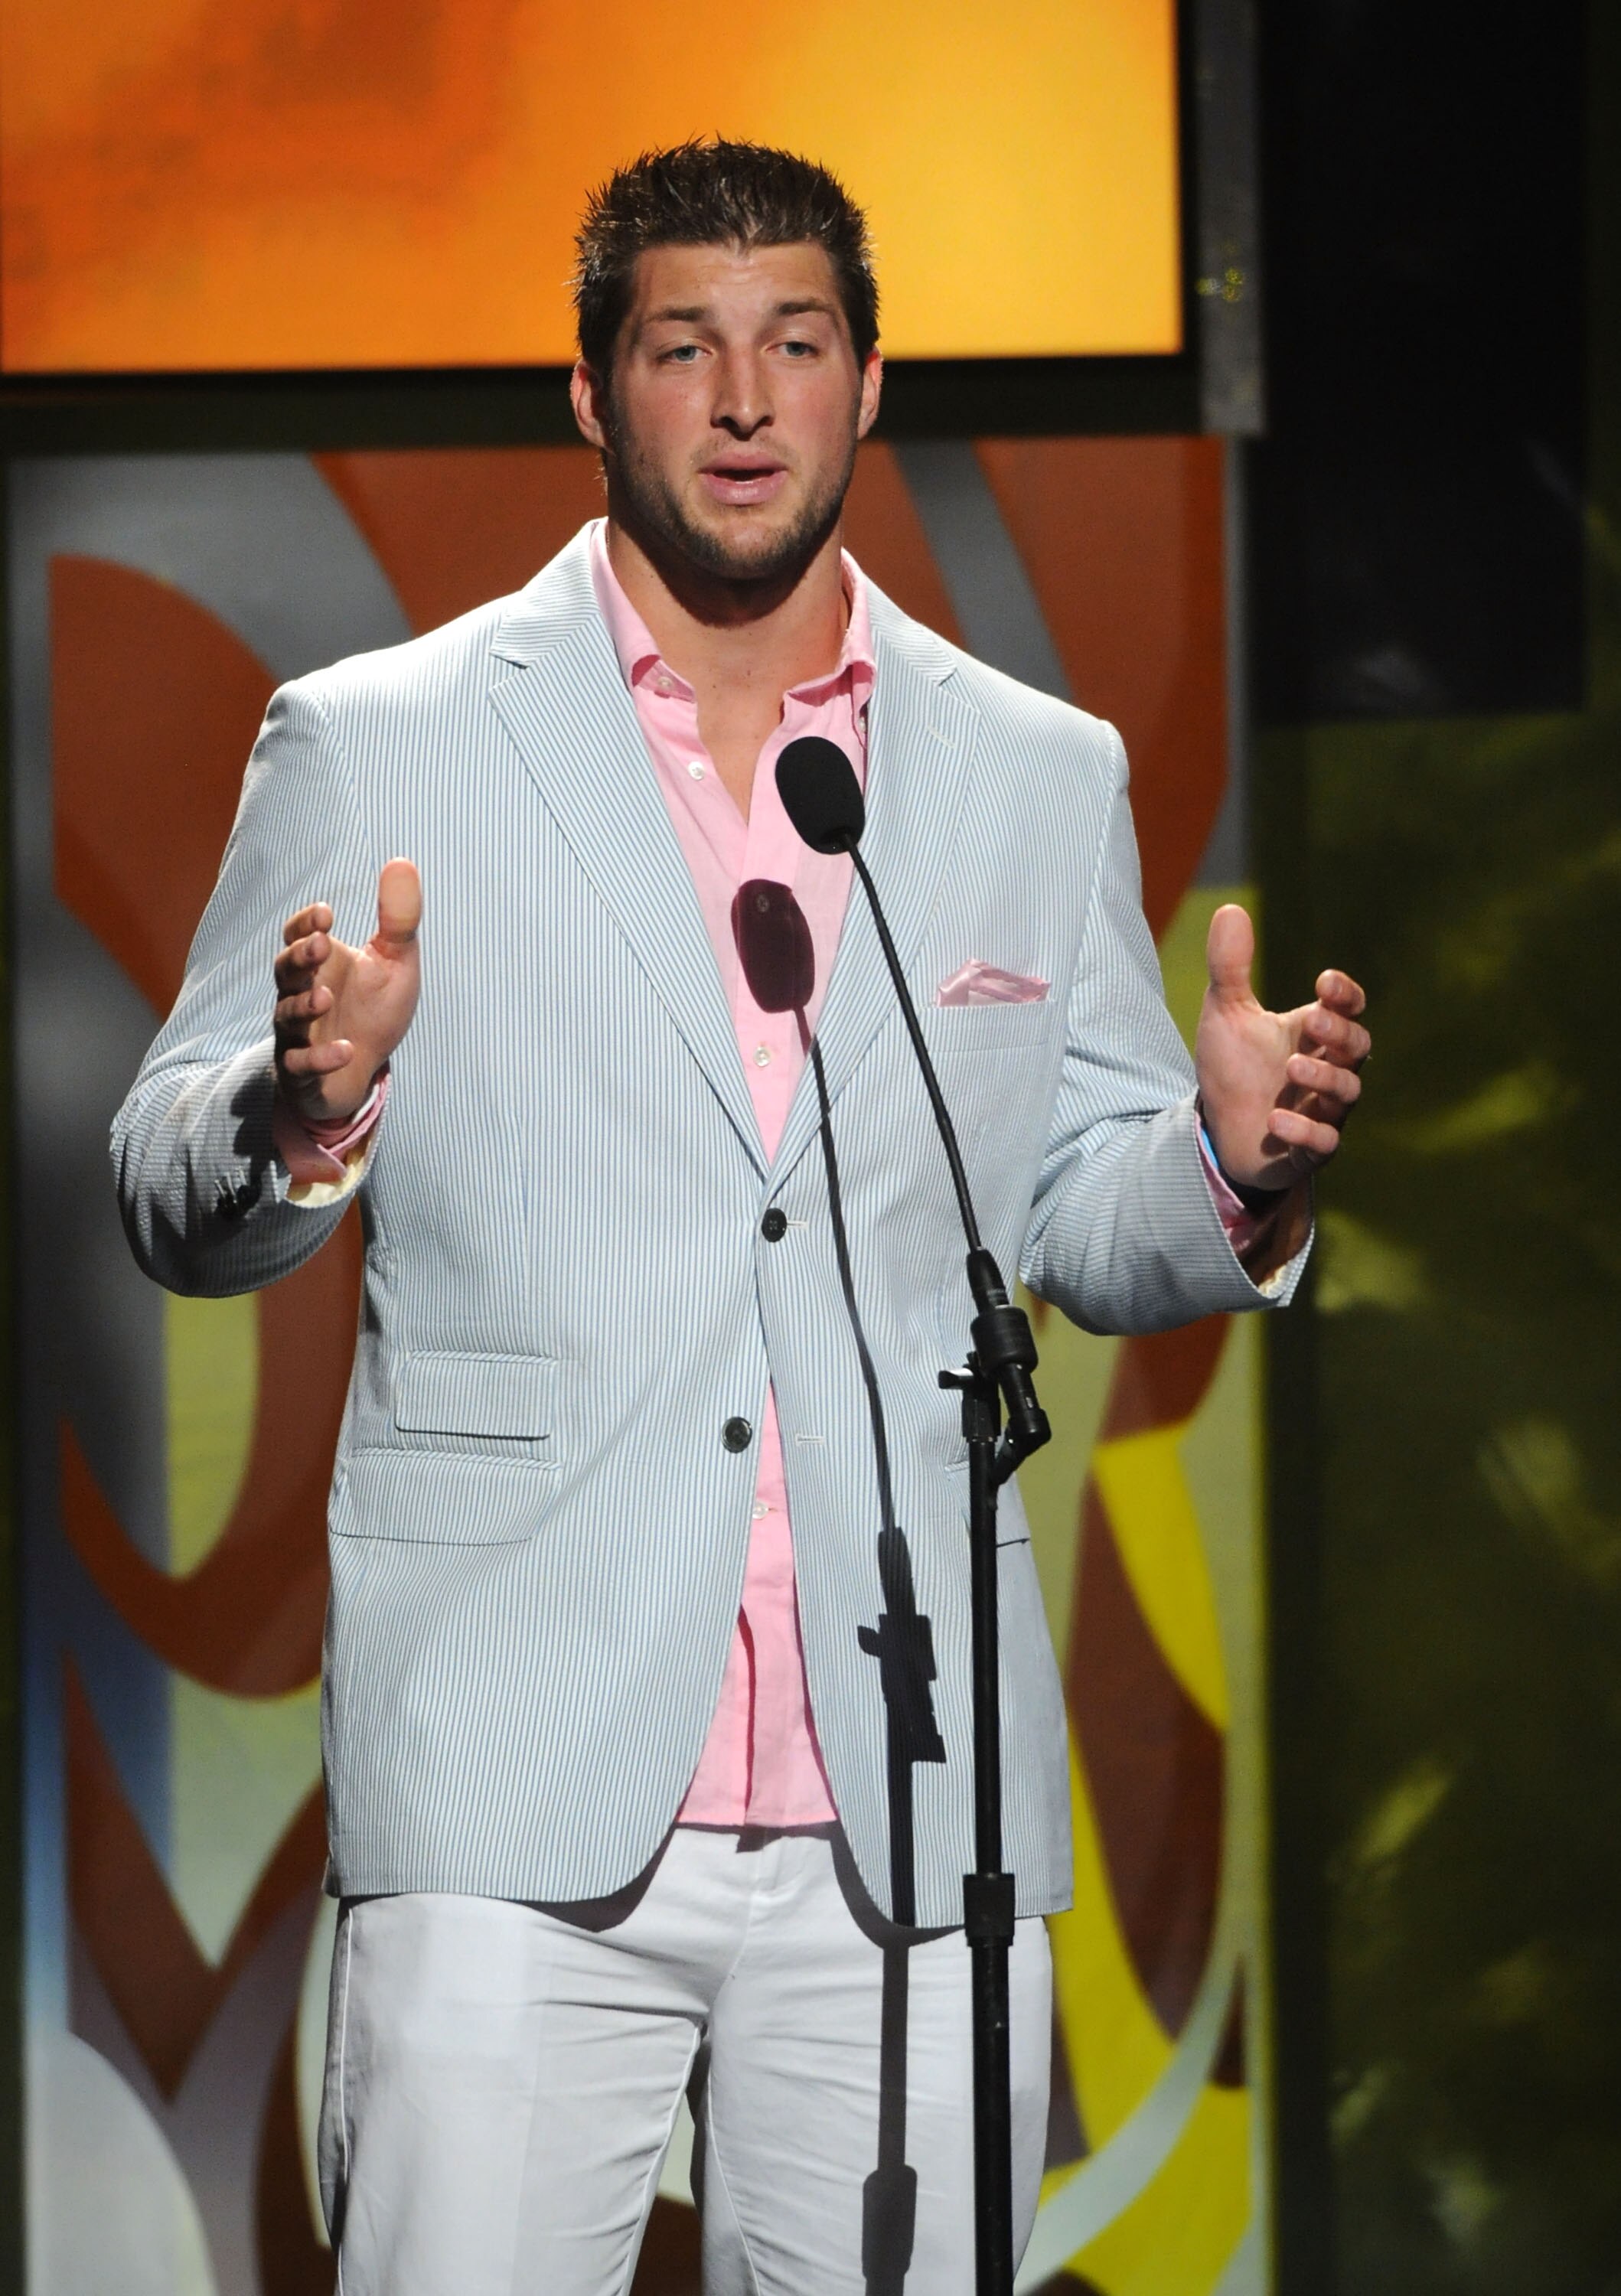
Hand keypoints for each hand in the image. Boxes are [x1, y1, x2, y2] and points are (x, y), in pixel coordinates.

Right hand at [274, 859, 421, 1124]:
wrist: (362, 1071)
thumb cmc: (373, 1010)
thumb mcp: (395, 962)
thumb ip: (399, 918)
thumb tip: (403, 861)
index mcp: (318, 965)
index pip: (297, 936)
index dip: (305, 924)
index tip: (327, 913)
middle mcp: (299, 994)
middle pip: (284, 971)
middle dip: (299, 957)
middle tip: (322, 945)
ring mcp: (297, 1033)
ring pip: (287, 1016)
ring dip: (304, 1005)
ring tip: (325, 997)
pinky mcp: (303, 1070)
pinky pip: (302, 1064)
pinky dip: (320, 1058)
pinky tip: (345, 1051)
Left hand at [1194, 903, 1368, 1190]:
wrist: (1219, 1131)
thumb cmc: (1234, 1069)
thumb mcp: (1225, 1014)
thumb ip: (1230, 967)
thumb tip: (1230, 908)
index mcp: (1314, 1034)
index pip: (1349, 1009)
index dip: (1345, 995)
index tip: (1323, 981)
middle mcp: (1328, 1071)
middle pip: (1358, 1048)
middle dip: (1341, 1033)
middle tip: (1314, 1019)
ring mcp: (1322, 1111)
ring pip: (1347, 1094)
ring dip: (1325, 1078)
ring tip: (1293, 1065)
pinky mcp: (1308, 1150)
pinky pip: (1323, 1144)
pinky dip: (1305, 1132)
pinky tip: (1277, 1120)